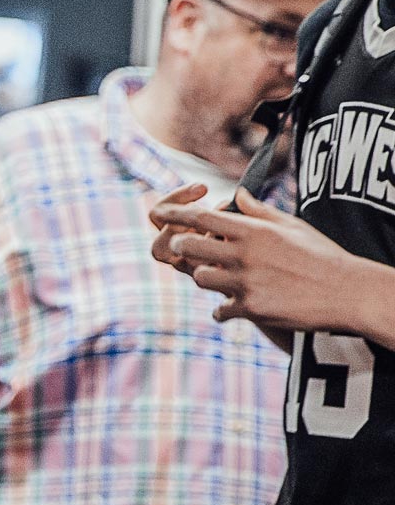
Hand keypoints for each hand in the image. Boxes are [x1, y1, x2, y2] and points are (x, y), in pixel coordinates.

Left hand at [155, 187, 369, 330]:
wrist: (347, 292)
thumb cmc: (320, 255)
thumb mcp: (291, 225)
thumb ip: (257, 211)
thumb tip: (235, 196)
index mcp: (252, 231)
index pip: (199, 216)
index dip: (173, 212)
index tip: (157, 212)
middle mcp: (243, 254)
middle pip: (186, 245)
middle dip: (179, 245)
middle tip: (186, 247)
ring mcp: (245, 282)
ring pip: (198, 277)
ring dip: (203, 276)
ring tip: (218, 276)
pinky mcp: (251, 308)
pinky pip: (219, 309)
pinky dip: (223, 309)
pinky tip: (231, 306)